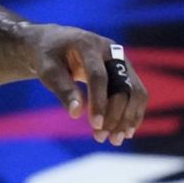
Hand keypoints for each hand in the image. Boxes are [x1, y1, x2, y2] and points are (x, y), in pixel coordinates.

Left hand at [21, 24, 148, 145]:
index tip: (94, 125)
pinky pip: (136, 93)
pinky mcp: (126, 70)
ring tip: (115, 140)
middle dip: (114, 114)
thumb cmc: (48, 56)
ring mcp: (121, 59)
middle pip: (122, 85)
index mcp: (88, 44)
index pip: (99, 76)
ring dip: (128, 117)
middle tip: (101, 137)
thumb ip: (62, 88)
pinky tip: (123, 132)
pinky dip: (132, 113)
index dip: (99, 101)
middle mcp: (110, 50)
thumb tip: (76, 114)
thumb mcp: (47, 70)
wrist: (55, 42)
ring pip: (135, 91)